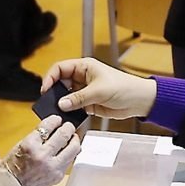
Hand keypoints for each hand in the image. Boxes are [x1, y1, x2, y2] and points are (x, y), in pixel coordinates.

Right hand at [3, 120, 79, 185]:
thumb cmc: (11, 169)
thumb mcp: (18, 147)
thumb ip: (35, 137)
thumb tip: (48, 128)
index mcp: (29, 145)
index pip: (48, 126)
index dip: (54, 120)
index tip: (56, 119)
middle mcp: (42, 155)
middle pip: (64, 135)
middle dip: (68, 127)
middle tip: (68, 126)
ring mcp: (52, 166)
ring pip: (73, 148)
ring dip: (74, 140)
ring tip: (72, 137)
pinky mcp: (58, 176)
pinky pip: (70, 160)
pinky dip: (71, 153)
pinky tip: (69, 150)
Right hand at [41, 59, 157, 119]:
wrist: (139, 101)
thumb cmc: (124, 87)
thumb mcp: (99, 91)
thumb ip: (79, 98)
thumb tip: (61, 104)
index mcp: (84, 67)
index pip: (60, 68)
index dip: (50, 77)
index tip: (45, 89)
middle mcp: (82, 78)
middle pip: (60, 83)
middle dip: (54, 92)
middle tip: (49, 103)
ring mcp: (84, 91)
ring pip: (66, 97)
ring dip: (62, 104)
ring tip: (57, 112)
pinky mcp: (88, 104)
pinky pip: (74, 108)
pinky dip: (70, 112)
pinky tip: (68, 117)